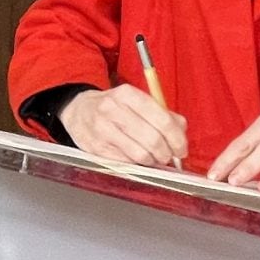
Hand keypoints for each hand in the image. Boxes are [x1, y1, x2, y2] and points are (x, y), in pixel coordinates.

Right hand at [61, 85, 187, 169]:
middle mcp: (113, 109)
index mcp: (128, 94)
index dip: (177, 138)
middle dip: (166, 153)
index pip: (162, 119)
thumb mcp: (136, 101)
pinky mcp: (96, 148)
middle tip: (169, 156)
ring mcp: (103, 130)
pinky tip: (138, 159)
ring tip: (154, 158)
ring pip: (140, 154)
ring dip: (153, 161)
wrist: (78, 111)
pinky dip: (137, 164)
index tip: (181, 148)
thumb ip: (162, 113)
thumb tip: (181, 131)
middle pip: (153, 139)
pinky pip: (126, 162)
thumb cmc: (113, 107)